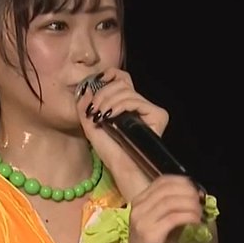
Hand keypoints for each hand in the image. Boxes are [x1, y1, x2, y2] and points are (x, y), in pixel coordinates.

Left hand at [77, 68, 169, 198]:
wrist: (122, 168)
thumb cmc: (109, 151)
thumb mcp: (91, 125)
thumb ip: (86, 106)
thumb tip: (88, 87)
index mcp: (126, 106)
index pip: (122, 80)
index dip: (111, 74)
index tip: (97, 80)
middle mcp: (140, 106)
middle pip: (122, 83)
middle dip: (103, 93)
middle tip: (94, 109)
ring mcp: (150, 110)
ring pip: (127, 90)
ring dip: (108, 100)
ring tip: (100, 115)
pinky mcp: (158, 115)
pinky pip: (135, 100)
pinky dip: (119, 105)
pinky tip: (110, 115)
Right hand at [115, 175, 203, 242]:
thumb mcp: (163, 225)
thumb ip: (175, 210)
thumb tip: (196, 199)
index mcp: (139, 201)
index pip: (163, 181)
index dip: (183, 182)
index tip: (196, 191)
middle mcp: (138, 207)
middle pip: (169, 189)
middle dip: (190, 193)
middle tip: (201, 202)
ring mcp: (142, 220)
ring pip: (172, 202)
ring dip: (191, 205)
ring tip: (200, 213)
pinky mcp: (149, 234)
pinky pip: (174, 218)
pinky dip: (189, 217)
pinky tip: (196, 222)